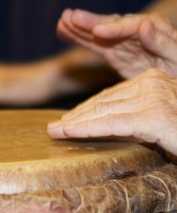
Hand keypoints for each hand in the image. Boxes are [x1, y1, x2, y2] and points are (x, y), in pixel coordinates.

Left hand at [48, 69, 176, 155]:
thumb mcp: (158, 120)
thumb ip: (135, 115)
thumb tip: (107, 122)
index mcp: (153, 80)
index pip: (110, 95)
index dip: (85, 109)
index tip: (66, 120)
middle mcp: (153, 83)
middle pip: (103, 101)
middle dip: (76, 115)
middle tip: (54, 127)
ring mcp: (154, 98)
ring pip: (103, 111)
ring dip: (74, 123)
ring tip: (55, 132)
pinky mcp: (154, 116)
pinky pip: (111, 123)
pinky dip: (86, 128)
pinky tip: (68, 132)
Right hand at [57, 9, 176, 78]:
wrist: (176, 81)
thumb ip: (163, 43)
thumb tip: (145, 24)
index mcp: (155, 28)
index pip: (132, 26)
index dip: (114, 28)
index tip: (98, 31)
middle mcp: (137, 30)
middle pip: (111, 24)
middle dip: (91, 21)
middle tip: (72, 16)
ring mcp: (123, 41)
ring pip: (98, 32)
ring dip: (79, 26)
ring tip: (62, 20)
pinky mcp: (114, 52)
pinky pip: (93, 44)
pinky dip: (78, 38)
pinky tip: (62, 31)